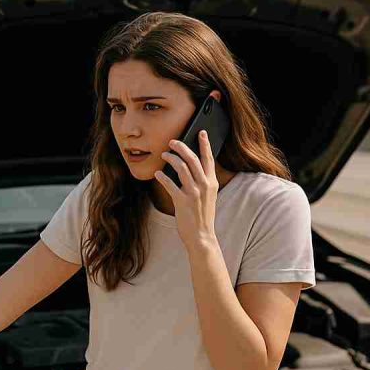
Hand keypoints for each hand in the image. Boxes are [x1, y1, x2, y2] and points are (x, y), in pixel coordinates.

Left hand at [154, 130, 218, 250]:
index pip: (209, 159)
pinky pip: (170, 184)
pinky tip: (157, 174)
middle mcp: (204, 185)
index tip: (201, 132)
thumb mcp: (208, 196)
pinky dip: (162, 177)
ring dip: (171, 158)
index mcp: (212, 183)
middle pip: (192, 159)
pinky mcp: (182, 201)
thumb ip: (202, 182)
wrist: (202, 236)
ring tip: (164, 155)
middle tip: (172, 141)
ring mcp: (193, 193)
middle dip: (181, 147)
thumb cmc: (202, 216)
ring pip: (181, 168)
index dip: (205, 144)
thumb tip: (188, 167)